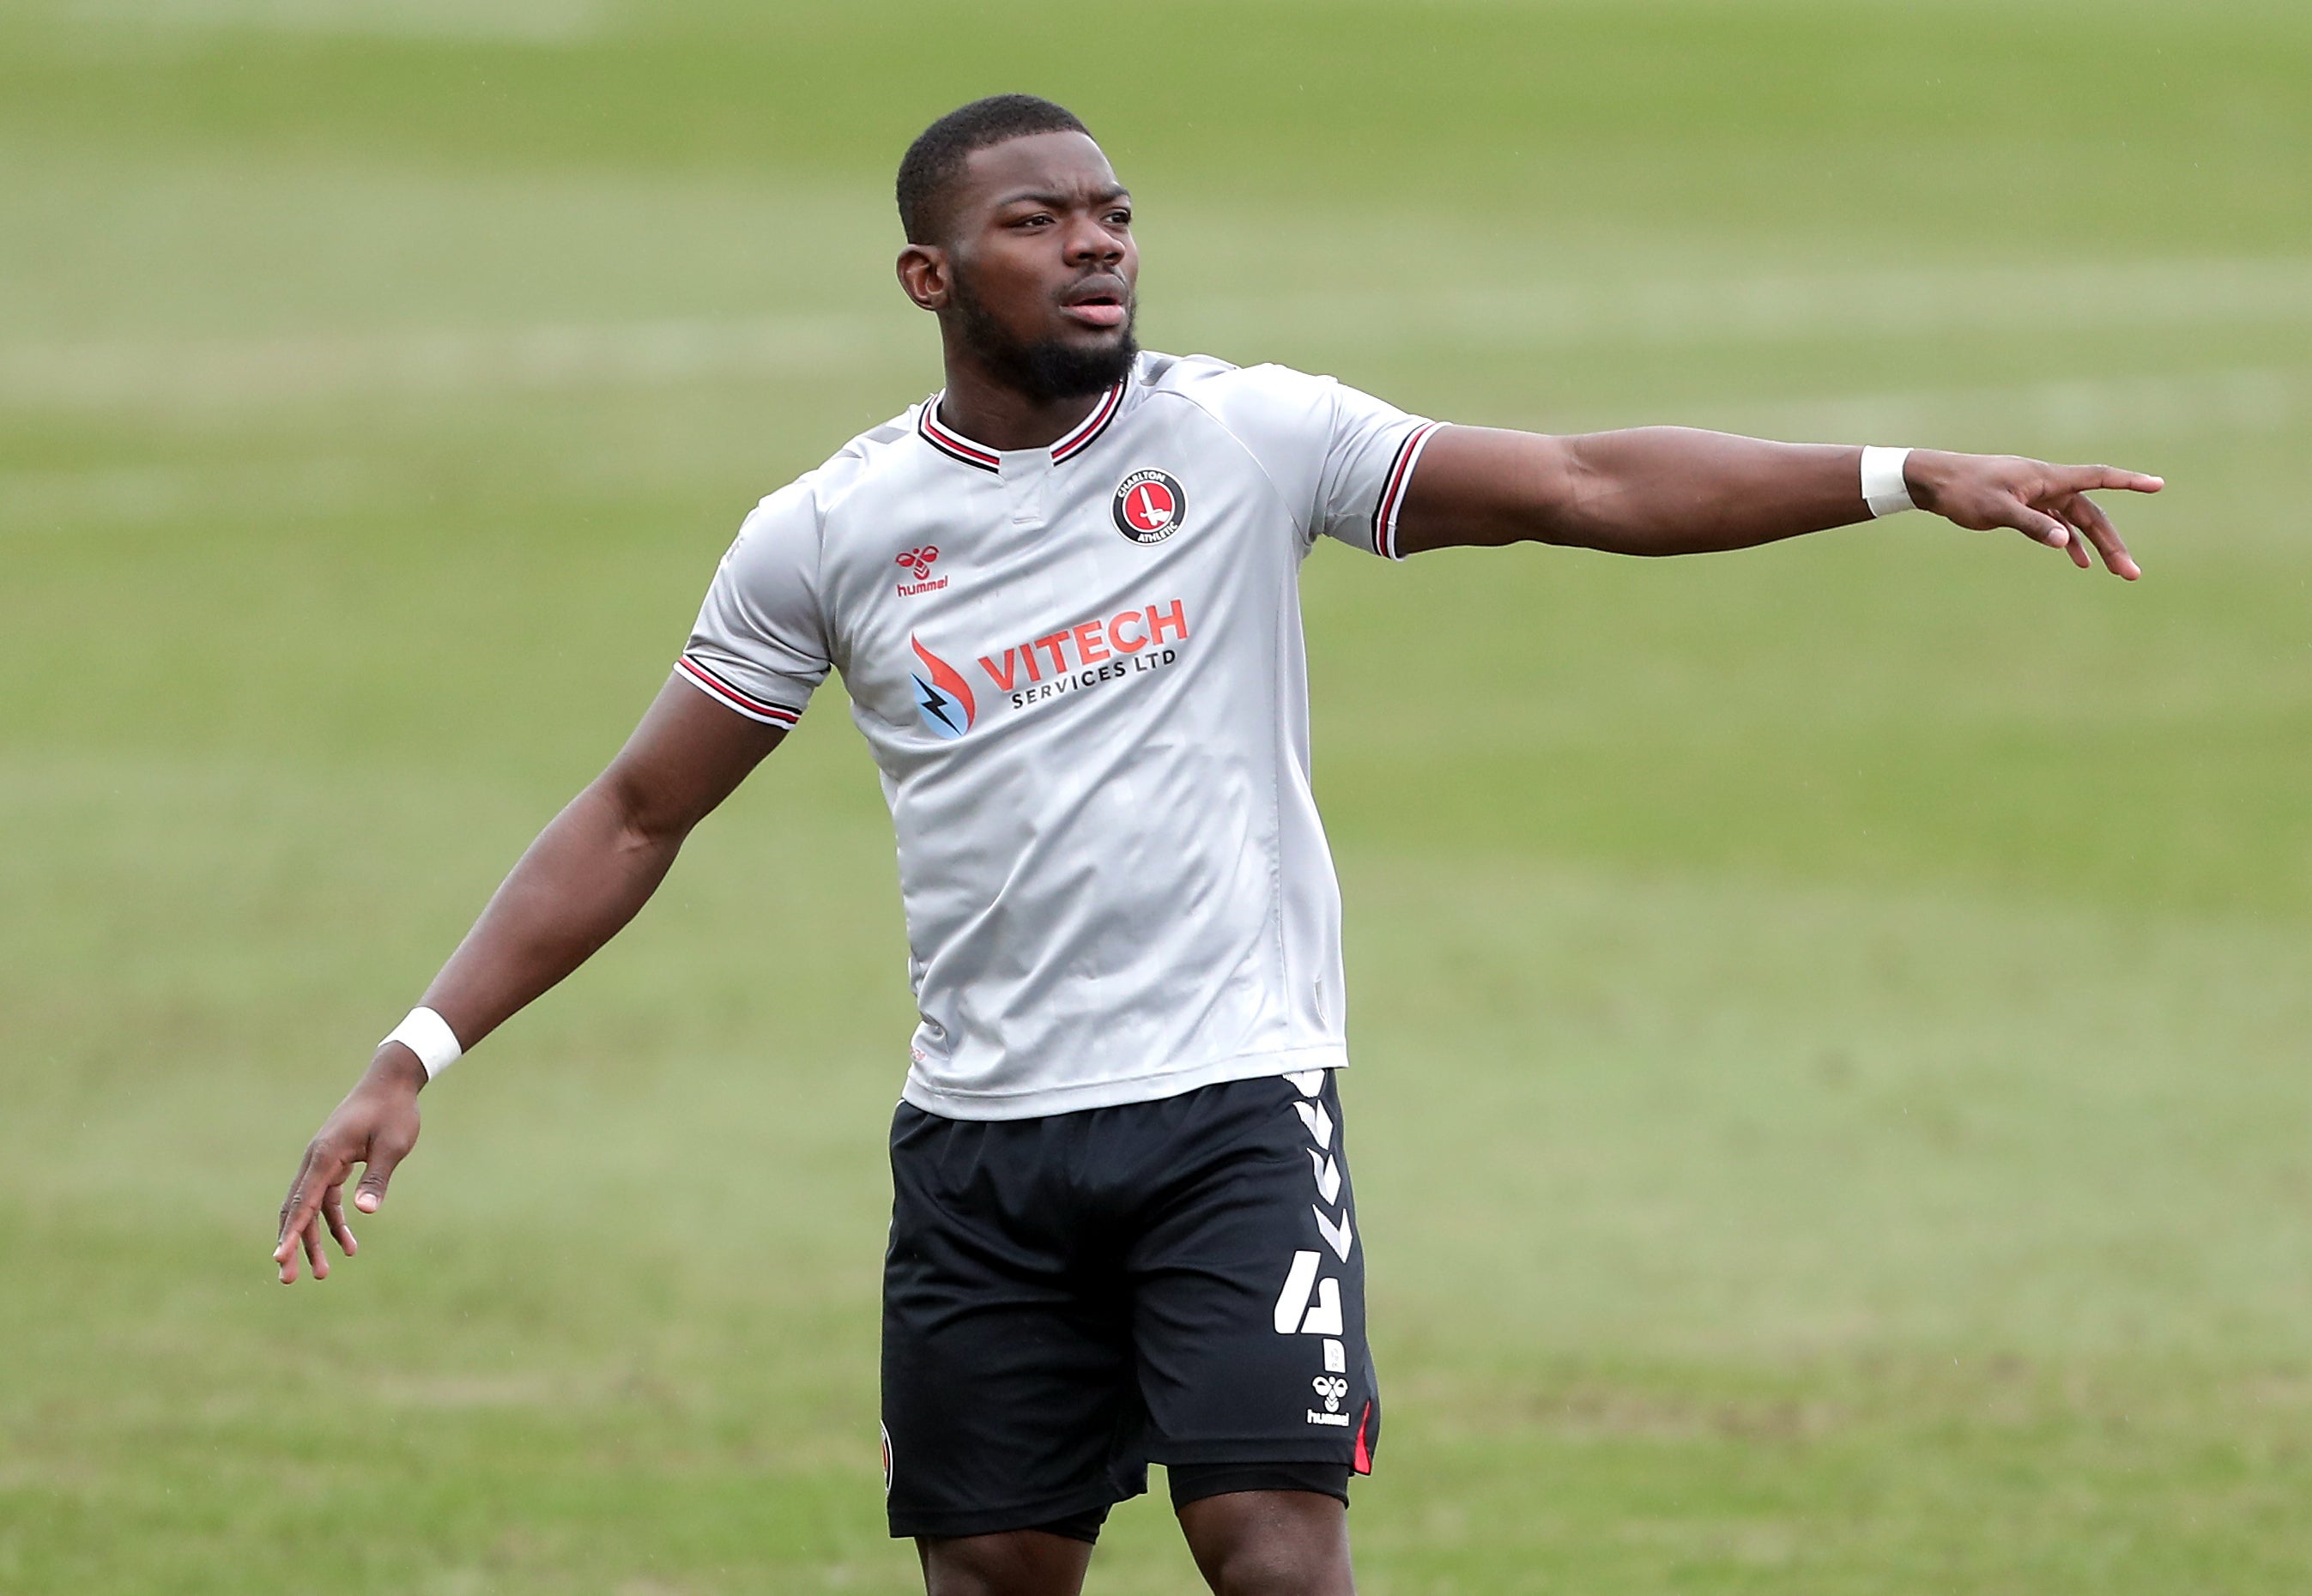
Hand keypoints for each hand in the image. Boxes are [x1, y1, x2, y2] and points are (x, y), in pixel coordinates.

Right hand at [273, 1044, 424, 1283]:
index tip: (279, 1259)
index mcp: (325, 1156)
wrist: (391, 1082)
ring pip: (309, 1208)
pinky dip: (332, 1222)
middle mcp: (316, 1160)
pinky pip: (325, 1199)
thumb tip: (365, 1213)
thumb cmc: (394, 1112)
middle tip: (289, 1280)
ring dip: (313, 1239)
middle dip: (292, 1245)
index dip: (291, 1234)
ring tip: (322, 1274)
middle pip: (297, 1209)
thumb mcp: (392, 1146)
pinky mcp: (333, 1163)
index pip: (303, 1202)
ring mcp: (322, 1162)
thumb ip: (377, 1178)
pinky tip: (348, 1244)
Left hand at [1905, 451, 2161, 578]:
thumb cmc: (1964, 491)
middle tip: (2131, 573)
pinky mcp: (2025, 506)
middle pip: (2091, 513)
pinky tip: (2080, 562)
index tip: (2158, 485)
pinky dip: (2069, 541)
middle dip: (2113, 542)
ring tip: (2115, 572)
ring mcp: (2038, 495)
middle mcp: (2048, 485)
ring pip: (2077, 521)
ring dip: (2096, 546)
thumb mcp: (1997, 510)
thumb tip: (2063, 541)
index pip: (2098, 478)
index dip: (2129, 482)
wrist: (1936, 482)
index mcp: (2047, 478)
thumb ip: (2031, 525)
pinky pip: (2057, 524)